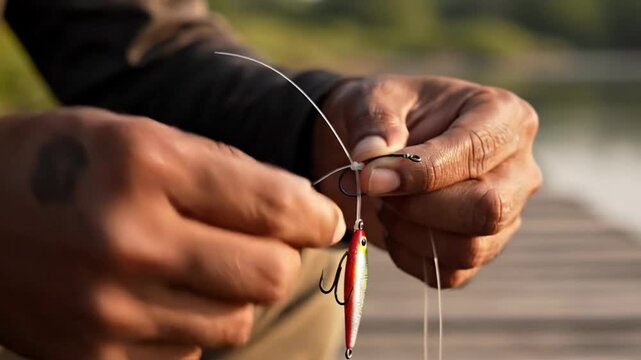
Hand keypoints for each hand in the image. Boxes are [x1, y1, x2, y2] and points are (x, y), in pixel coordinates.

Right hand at [0, 107, 344, 359]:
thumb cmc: (65, 162)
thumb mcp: (142, 137)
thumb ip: (227, 173)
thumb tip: (303, 212)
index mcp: (144, 167)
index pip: (273, 207)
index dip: (315, 216)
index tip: (324, 220)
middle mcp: (126, 242)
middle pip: (268, 277)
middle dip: (281, 258)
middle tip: (264, 242)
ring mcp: (107, 311)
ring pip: (234, 322)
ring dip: (233, 294)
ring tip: (196, 264)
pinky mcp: (93, 358)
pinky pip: (188, 352)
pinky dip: (190, 324)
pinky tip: (155, 294)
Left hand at [314, 75, 540, 287]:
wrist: (379, 150)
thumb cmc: (385, 116)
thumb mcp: (374, 99)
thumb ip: (373, 121)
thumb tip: (371, 155)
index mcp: (503, 115)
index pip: (476, 152)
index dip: (420, 172)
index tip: (370, 177)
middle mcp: (518, 168)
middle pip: (488, 209)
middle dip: (420, 207)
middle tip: (379, 191)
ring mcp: (506, 214)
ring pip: (471, 248)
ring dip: (411, 233)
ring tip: (385, 204)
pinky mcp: (483, 248)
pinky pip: (453, 273)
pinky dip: (411, 257)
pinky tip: (392, 227)